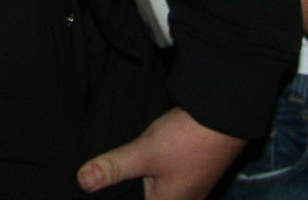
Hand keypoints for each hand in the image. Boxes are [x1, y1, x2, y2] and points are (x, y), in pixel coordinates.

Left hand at [77, 106, 243, 196]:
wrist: (225, 116)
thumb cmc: (188, 139)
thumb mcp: (145, 152)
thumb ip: (114, 167)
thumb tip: (83, 182)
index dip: (119, 199)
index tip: (104, 194)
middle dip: (127, 192)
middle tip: (105, 180)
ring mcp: (190, 190)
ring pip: (157, 193)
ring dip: (140, 186)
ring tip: (118, 177)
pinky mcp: (192, 174)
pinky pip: (165, 184)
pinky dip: (151, 178)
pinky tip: (141, 168)